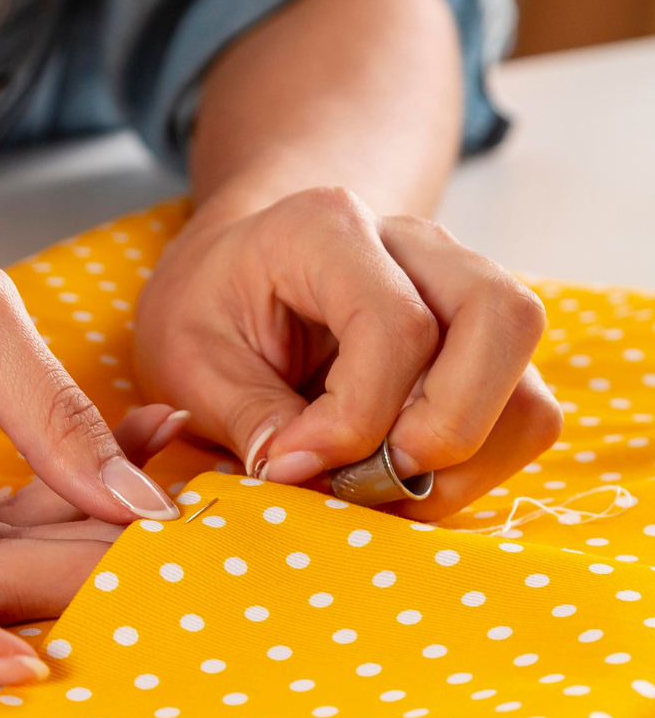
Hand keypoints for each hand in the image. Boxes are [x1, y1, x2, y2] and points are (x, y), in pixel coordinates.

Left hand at [134, 187, 562, 519]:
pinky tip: (399, 477)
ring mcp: (460, 292)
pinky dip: (474, 465)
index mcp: (328, 229)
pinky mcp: (477, 346)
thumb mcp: (189, 359)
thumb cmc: (208, 309)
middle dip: (446, 428)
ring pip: (527, 380)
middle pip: (502, 321)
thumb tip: (303, 476)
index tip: (293, 463)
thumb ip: (246, 416)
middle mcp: (416, 245)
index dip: (354, 420)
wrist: (232, 278)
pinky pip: (521, 414)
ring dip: (466, 459)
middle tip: (368, 475)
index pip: (394, 327)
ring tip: (378, 487)